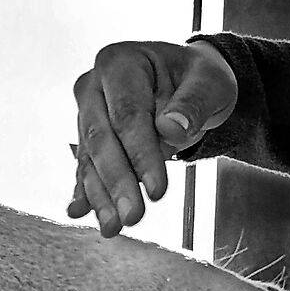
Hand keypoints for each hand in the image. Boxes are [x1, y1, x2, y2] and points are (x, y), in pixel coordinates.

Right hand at [68, 39, 237, 234]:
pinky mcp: (88, 138)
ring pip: (91, 158)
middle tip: (133, 217)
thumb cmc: (199, 78)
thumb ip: (193, 102)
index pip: (128, 114)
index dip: (141, 154)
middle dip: (117, 182)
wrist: (185, 82)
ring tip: (113, 228)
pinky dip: (87, 192)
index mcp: (119, 62)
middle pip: (102, 138)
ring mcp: (86, 113)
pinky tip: (79, 213)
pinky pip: (86, 168)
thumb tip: (170, 129)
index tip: (158, 191)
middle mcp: (92, 86)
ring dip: (101, 196)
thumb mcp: (210, 82)